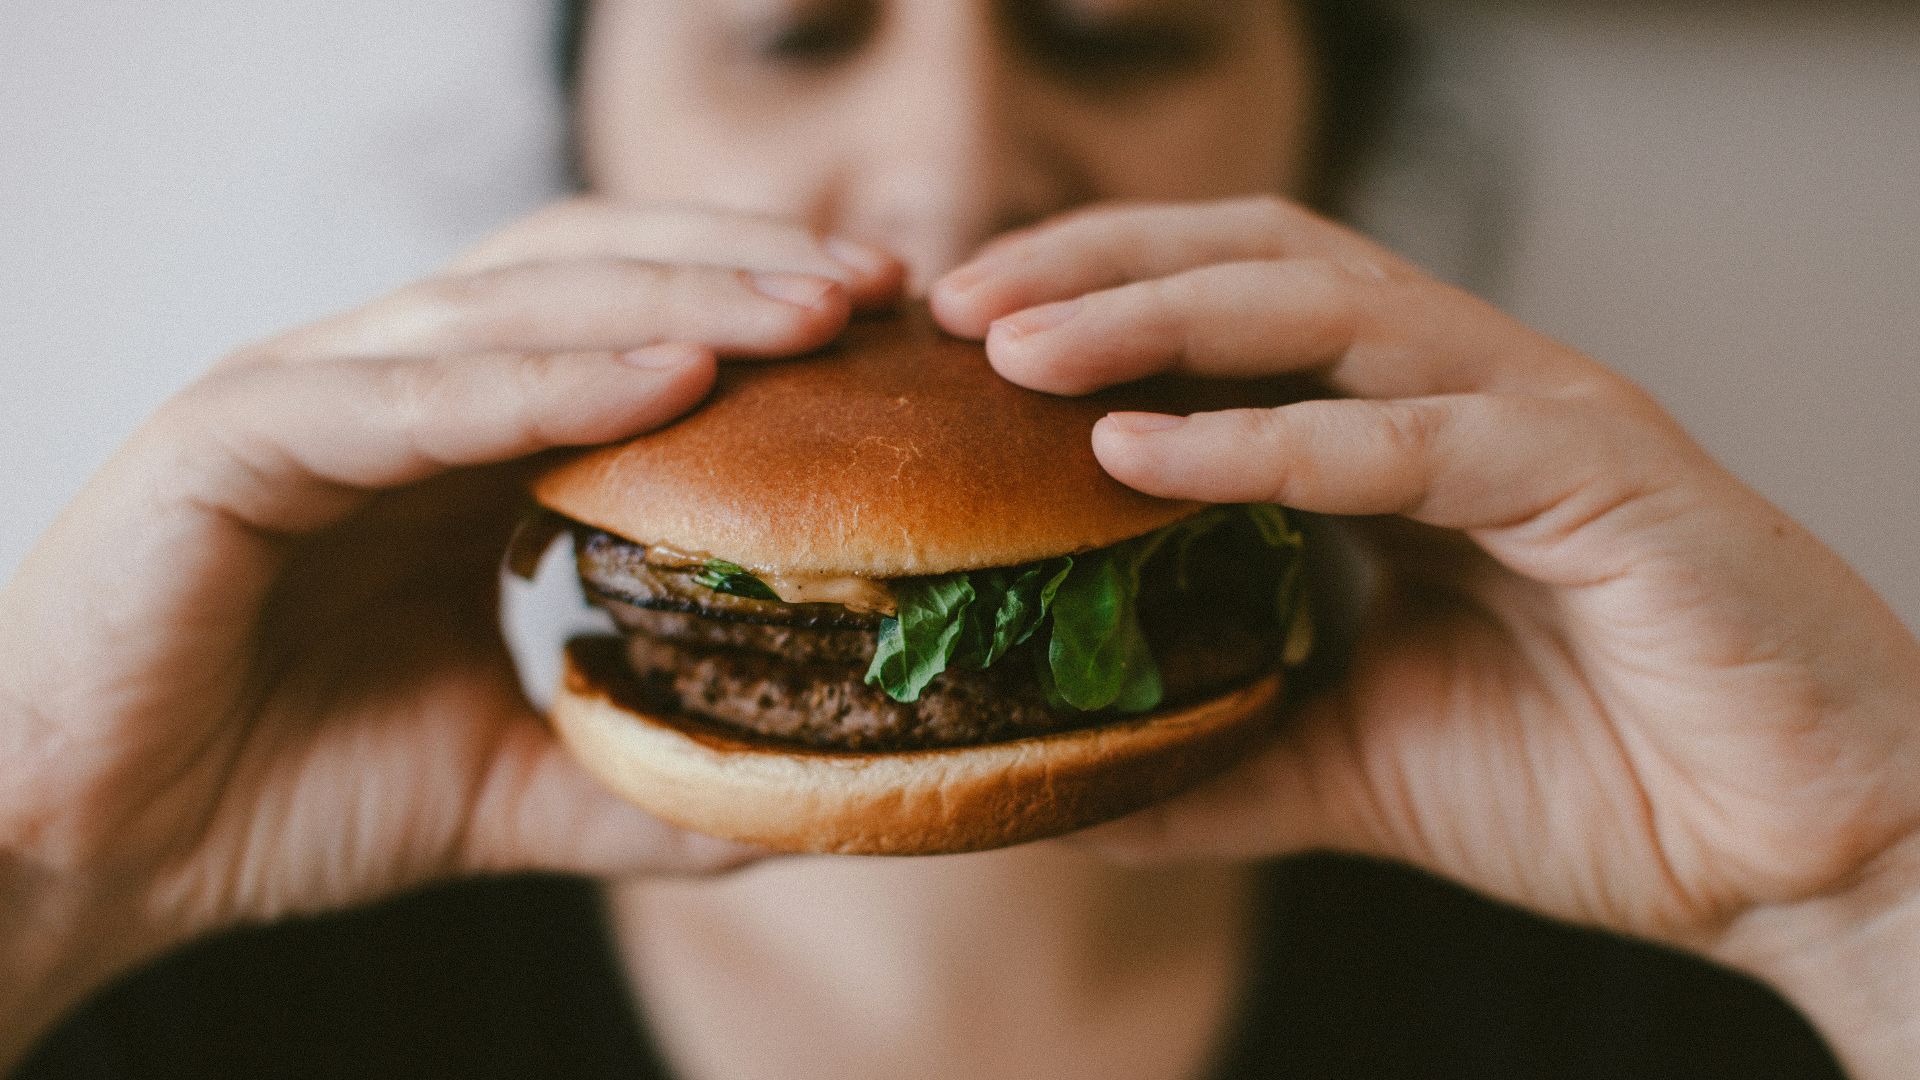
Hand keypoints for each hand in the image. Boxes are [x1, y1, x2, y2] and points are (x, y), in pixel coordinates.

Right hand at [0, 199, 902, 1059]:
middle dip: (742, 271)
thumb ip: (634, 779)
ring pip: (514, 306)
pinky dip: (546, 380)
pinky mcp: (231, 438)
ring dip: (676, 298)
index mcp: (450, 443)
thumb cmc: (274, 794)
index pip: (623, 328)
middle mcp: (388, 390)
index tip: (889, 338)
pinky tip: (669, 382)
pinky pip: (414, 395)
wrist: (85, 851)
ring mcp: (308, 396)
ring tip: (813, 312)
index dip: (753, 316)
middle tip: (882, 291)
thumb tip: (789, 804)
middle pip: (590, 277)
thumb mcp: (502, 785)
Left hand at [933, 197, 1919, 1065]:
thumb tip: (1074, 792)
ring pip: (1325, 308)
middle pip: (1257, 261)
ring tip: (1018, 347)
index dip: (1094, 303)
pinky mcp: (1602, 477)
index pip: (1230, 314)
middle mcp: (1464, 394)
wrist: (1801, 854)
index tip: (959, 342)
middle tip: (957, 304)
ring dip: (1156, 315)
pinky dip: (1269, 441)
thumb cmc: (1602, 784)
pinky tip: (1142, 452)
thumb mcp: (1358, 762)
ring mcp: (1535, 417)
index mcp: (1407, 436)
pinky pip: (1410, 435)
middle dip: (1098, 265)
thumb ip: (1224, 754)